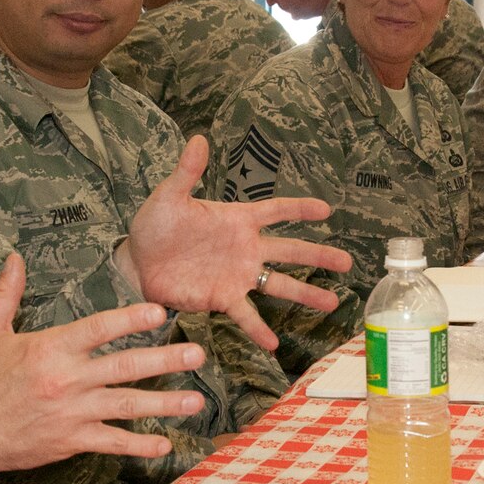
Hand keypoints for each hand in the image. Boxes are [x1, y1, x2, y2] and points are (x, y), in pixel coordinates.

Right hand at [0, 254, 209, 477]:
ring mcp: (71, 413)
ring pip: (127, 406)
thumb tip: (14, 258)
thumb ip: (6, 294)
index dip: (130, 320)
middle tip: (197, 354)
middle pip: (124, 367)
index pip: (97, 329)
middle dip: (165, 361)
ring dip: (165, 404)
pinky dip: (139, 444)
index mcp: (48, 349)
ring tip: (197, 401)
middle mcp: (66, 380)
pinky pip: (112, 442)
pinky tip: (164, 444)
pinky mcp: (71, 441)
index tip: (160, 312)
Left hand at [114, 136, 352, 350]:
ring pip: (278, 284)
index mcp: (236, 219)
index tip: (327, 210)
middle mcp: (245, 248)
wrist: (136, 262)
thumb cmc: (154, 226)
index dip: (300, 209)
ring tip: (332, 303)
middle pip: (290, 251)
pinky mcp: (222, 298)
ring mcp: (237, 275)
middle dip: (319, 256)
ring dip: (304, 294)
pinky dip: (258, 329)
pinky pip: (245, 314)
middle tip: (347, 263)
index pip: (276, 211)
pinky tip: (274, 344)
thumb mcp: (170, 196)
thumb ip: (187, 172)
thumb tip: (198, 139)